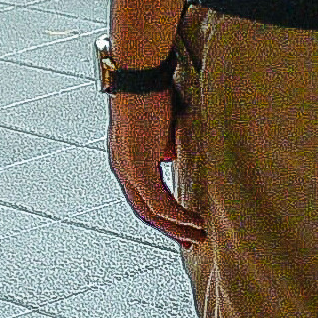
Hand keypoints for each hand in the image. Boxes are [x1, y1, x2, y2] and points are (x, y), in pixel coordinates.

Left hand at [107, 83, 202, 246]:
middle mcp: (121, 169)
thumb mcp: (161, 128)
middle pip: (144, 212)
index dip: (163, 215)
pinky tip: (192, 221)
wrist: (139, 76)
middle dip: (169, 230)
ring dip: (175, 226)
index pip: (142, 197)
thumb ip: (164, 148)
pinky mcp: (137, 166)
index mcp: (124, 160)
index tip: (183, 225)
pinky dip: (176, 214)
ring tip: (197, 235)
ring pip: (150, 211)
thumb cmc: (151, 93)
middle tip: (191, 241)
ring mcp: (127, 169)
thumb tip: (172, 158)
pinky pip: (157, 201)